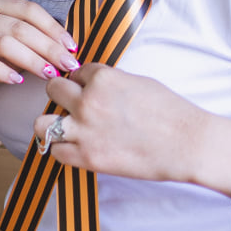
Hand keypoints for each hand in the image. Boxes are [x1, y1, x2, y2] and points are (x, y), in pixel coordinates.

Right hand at [0, 0, 80, 111]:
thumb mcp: (15, 44)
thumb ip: (36, 39)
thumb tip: (70, 46)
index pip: (29, 10)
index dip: (54, 28)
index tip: (72, 47)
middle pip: (20, 27)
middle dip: (49, 47)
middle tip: (68, 64)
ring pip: (4, 44)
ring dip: (32, 60)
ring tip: (50, 74)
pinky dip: (4, 72)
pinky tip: (18, 81)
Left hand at [32, 63, 223, 183]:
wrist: (188, 143)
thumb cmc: (170, 112)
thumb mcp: (137, 82)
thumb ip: (108, 82)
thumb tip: (90, 84)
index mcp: (102, 78)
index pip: (75, 72)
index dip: (82, 82)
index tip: (90, 91)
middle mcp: (88, 102)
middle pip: (52, 90)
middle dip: (61, 96)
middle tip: (73, 106)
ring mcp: (84, 130)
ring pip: (41, 123)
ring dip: (50, 123)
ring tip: (63, 127)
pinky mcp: (88, 157)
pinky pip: (56, 152)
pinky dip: (63, 150)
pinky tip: (76, 148)